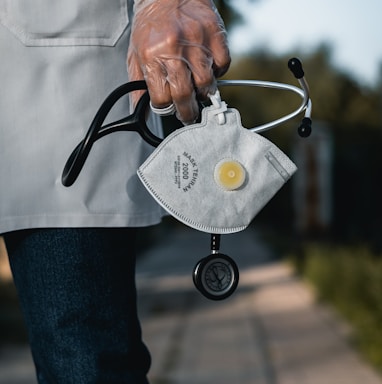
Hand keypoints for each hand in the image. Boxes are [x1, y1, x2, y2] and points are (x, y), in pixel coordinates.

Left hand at [127, 0, 230, 124]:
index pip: (162, 98)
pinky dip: (218, 73)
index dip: (166, 108)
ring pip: (206, 84)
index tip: (170, 109)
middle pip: (185, 95)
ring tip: (198, 91)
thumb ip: (137, 85)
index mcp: (152, 56)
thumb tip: (141, 111)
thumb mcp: (136, 55)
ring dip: (203, 93)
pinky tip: (208, 69)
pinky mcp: (215, 34)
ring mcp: (197, 42)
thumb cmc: (152, 25)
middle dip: (187, 112)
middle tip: (188, 115)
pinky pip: (223, 65)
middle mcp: (174, 49)